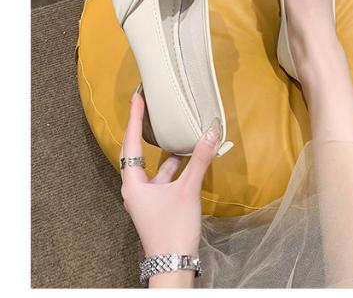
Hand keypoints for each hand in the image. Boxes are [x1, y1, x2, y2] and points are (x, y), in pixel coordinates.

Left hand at [120, 91, 219, 287]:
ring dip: (165, 152)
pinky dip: (175, 167)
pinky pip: (163, 179)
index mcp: (133, 184)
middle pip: (136, 153)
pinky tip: (189, 159)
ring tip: (176, 131)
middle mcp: (135, 189)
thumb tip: (211, 132)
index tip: (137, 98)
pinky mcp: (157, 207)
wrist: (174, 264)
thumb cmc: (173, 228)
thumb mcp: (188, 190)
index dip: (134, 119)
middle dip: (144, 132)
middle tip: (149, 109)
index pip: (131, 143)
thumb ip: (200, 160)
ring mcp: (146, 199)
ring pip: (153, 168)